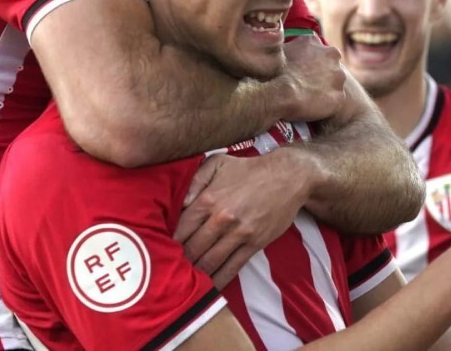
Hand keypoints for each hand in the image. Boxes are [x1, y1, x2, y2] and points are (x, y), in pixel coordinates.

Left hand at [175, 151, 310, 287]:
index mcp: (208, 199)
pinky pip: (232, 267)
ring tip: (185, 282)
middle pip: (192, 249)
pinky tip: (209, 287)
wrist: (288, 176)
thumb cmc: (249, 169)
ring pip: (210, 262)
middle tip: (170, 270)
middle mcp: (221, 219)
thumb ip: (195, 179)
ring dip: (196, 274)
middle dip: (179, 261)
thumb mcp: (217, 163)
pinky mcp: (254, 244)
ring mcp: (239, 233)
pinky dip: (219, 280)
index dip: (168, 243)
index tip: (161, 251)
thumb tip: (179, 203)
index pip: (180, 229)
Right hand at [278, 36, 345, 122]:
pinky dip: (327, 104)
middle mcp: (332, 55)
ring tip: (310, 97)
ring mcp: (338, 76)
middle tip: (307, 83)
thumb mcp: (278, 51)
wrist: (282, 93)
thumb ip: (287, 47)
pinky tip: (314, 107)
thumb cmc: (275, 72)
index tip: (302, 69)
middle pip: (329, 64)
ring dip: (326, 89)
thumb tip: (280, 46)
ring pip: (335, 83)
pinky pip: (335, 100)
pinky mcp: (339, 96)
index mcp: (315, 42)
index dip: (310, 61)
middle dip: (322, 73)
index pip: (317, 49)